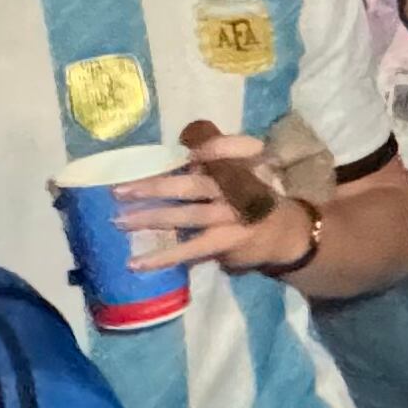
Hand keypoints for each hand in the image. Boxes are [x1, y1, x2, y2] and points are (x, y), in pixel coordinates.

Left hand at [115, 138, 303, 272]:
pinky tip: (138, 263)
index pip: (229, 147)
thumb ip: (216, 158)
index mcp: (243, 163)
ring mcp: (232, 216)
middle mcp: (238, 188)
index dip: (208, 145)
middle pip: (192, 184)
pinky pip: (191, 249)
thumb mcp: (246, 169)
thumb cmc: (257, 196)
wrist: (288, 233)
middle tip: (119, 190)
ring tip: (119, 221)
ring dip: (149, 218)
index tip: (181, 149)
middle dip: (153, 186)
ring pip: (186, 215)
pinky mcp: (228, 242)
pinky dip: (163, 257)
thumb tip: (173, 150)